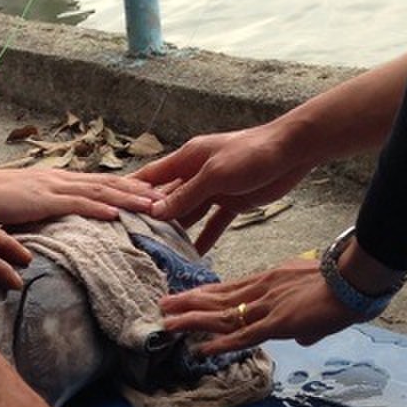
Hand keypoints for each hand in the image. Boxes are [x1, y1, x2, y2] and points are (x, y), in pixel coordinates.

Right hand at [0, 162, 156, 226]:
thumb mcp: (26, 206)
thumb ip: (46, 212)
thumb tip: (61, 226)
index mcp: (58, 180)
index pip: (99, 183)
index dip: (127, 187)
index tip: (152, 193)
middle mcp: (61, 179)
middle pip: (107, 183)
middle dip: (139, 190)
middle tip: (167, 196)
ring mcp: (52, 187)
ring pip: (99, 191)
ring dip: (128, 197)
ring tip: (153, 203)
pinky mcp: (41, 199)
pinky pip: (75, 203)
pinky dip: (98, 207)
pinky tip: (116, 212)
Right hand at [135, 120, 311, 254]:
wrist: (292, 151)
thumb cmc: (251, 153)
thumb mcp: (214, 175)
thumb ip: (186, 194)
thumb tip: (155, 212)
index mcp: (187, 159)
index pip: (151, 177)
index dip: (132, 192)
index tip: (114, 210)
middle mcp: (196, 174)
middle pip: (168, 199)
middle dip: (153, 218)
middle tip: (136, 242)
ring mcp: (213, 189)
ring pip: (189, 213)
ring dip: (177, 232)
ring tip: (161, 253)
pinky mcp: (231, 202)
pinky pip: (213, 223)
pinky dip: (204, 237)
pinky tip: (193, 255)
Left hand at [158, 256, 360, 353]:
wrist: (354, 280)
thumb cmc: (343, 287)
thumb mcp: (317, 300)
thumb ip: (306, 324)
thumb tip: (303, 339)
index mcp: (272, 281)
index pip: (232, 287)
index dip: (207, 293)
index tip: (188, 295)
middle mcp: (263, 290)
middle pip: (219, 298)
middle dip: (189, 302)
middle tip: (164, 305)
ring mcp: (268, 306)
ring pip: (223, 315)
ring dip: (193, 320)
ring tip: (168, 323)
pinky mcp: (277, 323)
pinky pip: (243, 336)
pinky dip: (221, 343)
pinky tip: (202, 348)